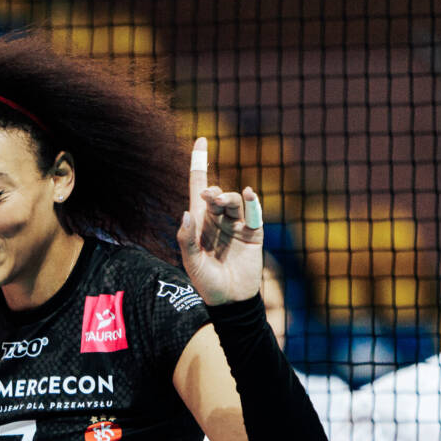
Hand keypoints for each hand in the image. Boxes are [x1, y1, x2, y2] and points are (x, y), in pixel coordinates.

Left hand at [178, 137, 263, 306]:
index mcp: (199, 222)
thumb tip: (187, 211)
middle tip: (208, 196)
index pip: (197, 186)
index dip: (199, 163)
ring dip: (226, 199)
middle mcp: (218, 219)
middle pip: (215, 194)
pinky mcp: (254, 233)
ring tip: (220, 201)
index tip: (201, 139)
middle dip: (211, 192)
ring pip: (232, 202)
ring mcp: (237, 225)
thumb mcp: (190, 262)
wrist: (230, 301)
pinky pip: (253, 213)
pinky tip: (246, 193)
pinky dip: (250, 201)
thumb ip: (187, 238)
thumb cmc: (206, 283)